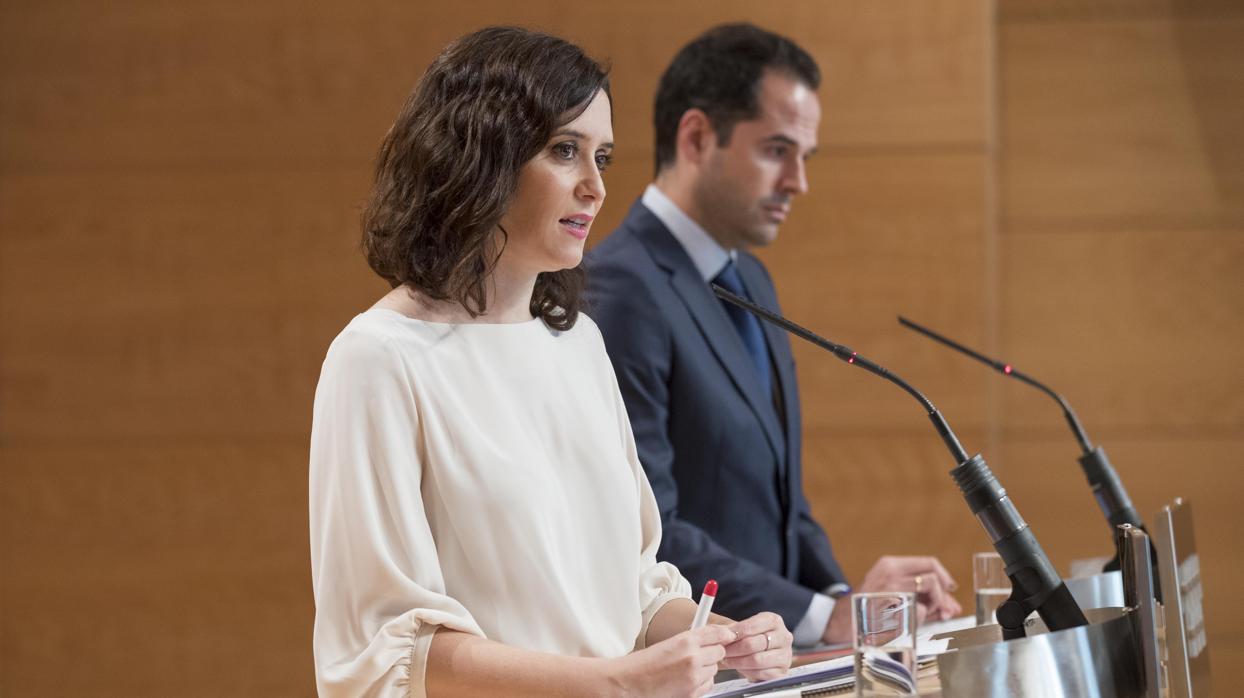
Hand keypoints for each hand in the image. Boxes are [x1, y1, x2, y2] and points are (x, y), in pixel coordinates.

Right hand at [602, 624, 733, 697]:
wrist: (628, 685)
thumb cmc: (641, 665)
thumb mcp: (667, 644)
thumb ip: (689, 641)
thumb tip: (709, 639)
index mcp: (685, 640)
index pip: (716, 633)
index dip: (724, 634)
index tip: (728, 635)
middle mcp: (692, 658)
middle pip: (720, 651)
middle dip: (712, 652)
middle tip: (699, 654)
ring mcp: (694, 677)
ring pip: (715, 669)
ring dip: (706, 668)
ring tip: (687, 669)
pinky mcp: (693, 693)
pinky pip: (708, 684)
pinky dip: (702, 682)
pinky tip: (687, 681)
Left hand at [721, 612, 791, 682]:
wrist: (759, 652)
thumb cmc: (747, 637)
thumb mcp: (739, 627)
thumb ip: (728, 628)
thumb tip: (717, 632)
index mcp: (773, 621)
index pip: (751, 626)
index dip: (734, 633)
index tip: (721, 638)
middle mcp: (784, 637)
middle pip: (753, 644)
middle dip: (733, 649)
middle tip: (721, 652)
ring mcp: (785, 656)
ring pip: (757, 660)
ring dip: (737, 662)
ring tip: (727, 660)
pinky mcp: (782, 673)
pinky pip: (761, 674)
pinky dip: (747, 672)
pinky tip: (740, 668)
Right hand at [822, 555, 961, 643]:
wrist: (839, 623)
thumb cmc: (866, 609)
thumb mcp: (888, 591)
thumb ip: (918, 595)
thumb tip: (950, 606)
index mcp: (889, 565)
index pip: (928, 562)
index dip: (944, 576)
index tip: (950, 588)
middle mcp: (891, 573)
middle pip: (933, 576)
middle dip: (943, 594)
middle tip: (943, 609)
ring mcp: (892, 589)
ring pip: (930, 590)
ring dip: (933, 605)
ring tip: (922, 615)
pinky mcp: (892, 606)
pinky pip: (920, 610)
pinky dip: (920, 619)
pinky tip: (907, 623)